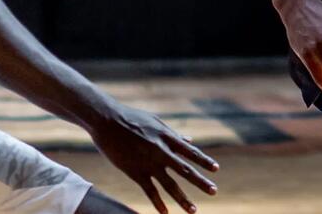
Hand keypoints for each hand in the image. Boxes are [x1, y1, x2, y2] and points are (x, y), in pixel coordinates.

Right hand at [86, 104, 219, 213]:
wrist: (106, 120)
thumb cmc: (130, 118)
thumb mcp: (155, 122)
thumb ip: (173, 134)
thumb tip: (190, 141)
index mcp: (167, 137)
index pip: (190, 152)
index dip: (204, 161)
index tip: (216, 169)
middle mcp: (161, 151)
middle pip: (185, 170)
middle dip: (201, 182)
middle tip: (214, 191)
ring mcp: (148, 163)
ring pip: (169, 184)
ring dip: (183, 199)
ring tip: (194, 210)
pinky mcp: (135, 172)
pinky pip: (150, 190)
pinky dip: (158, 202)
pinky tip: (166, 212)